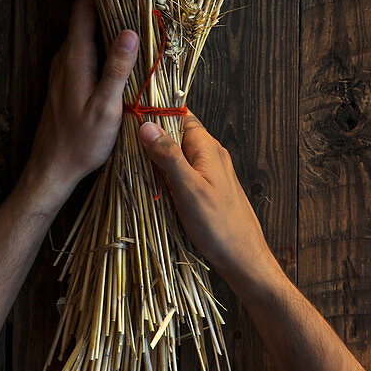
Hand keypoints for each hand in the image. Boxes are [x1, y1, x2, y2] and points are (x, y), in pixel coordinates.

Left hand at [21, 0, 138, 207]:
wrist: (52, 169)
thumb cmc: (80, 142)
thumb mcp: (106, 107)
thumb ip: (117, 68)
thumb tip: (131, 31)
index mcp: (75, 58)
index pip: (83, 9)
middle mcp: (65, 58)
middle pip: (85, 17)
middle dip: (109, 2)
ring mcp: (63, 69)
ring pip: (85, 34)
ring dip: (106, 23)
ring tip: (136, 16)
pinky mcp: (66, 81)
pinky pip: (84, 50)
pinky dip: (102, 42)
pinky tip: (120, 52)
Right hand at [138, 112, 276, 290]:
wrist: (243, 257)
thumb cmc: (218, 224)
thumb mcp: (188, 188)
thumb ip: (168, 155)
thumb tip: (146, 126)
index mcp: (207, 147)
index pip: (180, 115)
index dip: (157, 112)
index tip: (132, 118)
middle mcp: (210, 154)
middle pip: (177, 133)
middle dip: (154, 138)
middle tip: (127, 146)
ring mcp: (210, 172)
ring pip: (178, 154)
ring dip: (159, 159)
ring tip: (136, 166)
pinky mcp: (207, 189)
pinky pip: (183, 172)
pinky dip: (167, 175)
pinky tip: (155, 186)